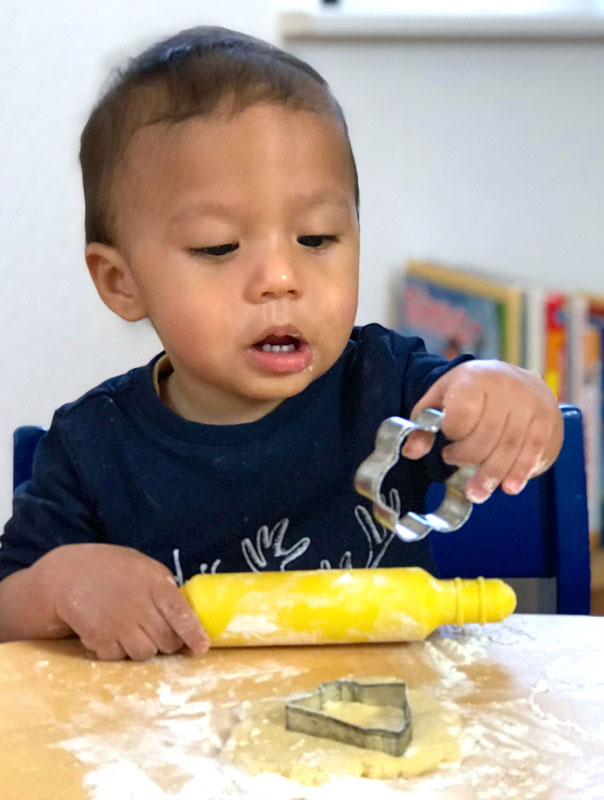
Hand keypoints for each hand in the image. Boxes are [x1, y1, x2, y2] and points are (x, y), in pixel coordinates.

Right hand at [36, 543, 209, 659]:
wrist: (68, 574)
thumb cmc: (112, 568)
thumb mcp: (144, 567)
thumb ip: (164, 587)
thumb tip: (186, 613)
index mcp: (154, 584)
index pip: (180, 613)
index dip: (193, 633)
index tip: (202, 647)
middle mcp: (139, 605)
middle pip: (166, 640)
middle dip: (169, 642)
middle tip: (161, 634)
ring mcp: (118, 624)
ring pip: (145, 654)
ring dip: (144, 648)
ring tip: (134, 632)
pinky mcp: (98, 638)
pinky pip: (119, 658)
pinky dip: (119, 651)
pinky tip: (113, 634)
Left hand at [402, 360, 563, 502]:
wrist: (515, 379)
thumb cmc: (471, 392)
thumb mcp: (441, 398)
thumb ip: (424, 424)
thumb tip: (411, 451)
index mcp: (474, 379)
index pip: (463, 414)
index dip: (453, 436)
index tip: (447, 449)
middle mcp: (506, 388)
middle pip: (488, 434)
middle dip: (470, 460)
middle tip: (459, 472)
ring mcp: (530, 403)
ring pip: (511, 446)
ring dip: (494, 474)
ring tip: (478, 493)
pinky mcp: (547, 419)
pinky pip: (534, 450)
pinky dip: (520, 472)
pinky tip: (510, 487)